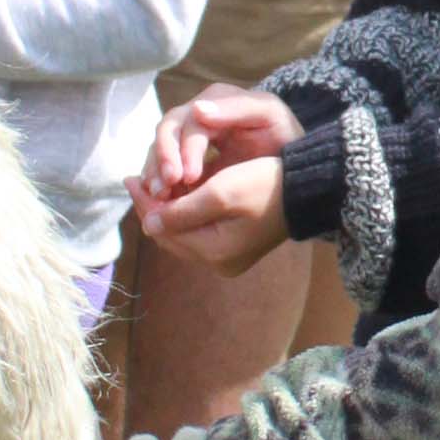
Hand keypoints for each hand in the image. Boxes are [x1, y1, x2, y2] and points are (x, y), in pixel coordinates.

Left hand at [128, 157, 289, 273]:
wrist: (307, 192)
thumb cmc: (265, 185)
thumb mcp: (220, 192)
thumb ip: (182, 210)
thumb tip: (149, 223)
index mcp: (214, 252)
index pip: (165, 229)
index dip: (145, 203)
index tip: (131, 178)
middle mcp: (218, 262)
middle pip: (170, 236)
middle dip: (151, 208)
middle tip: (134, 180)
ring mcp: (227, 258)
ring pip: (182, 234)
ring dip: (166, 210)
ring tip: (151, 184)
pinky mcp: (235, 248)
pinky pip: (198, 232)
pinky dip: (184, 214)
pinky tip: (176, 195)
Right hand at [148, 82, 303, 194]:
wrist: (292, 158)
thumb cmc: (283, 134)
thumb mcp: (268, 114)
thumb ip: (237, 108)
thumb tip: (197, 110)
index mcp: (214, 102)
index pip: (188, 122)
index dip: (184, 149)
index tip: (188, 177)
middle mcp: (196, 115)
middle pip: (167, 132)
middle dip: (163, 159)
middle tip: (164, 189)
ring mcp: (190, 137)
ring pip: (161, 149)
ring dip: (155, 171)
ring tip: (158, 196)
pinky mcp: (188, 159)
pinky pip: (166, 167)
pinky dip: (160, 181)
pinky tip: (160, 200)